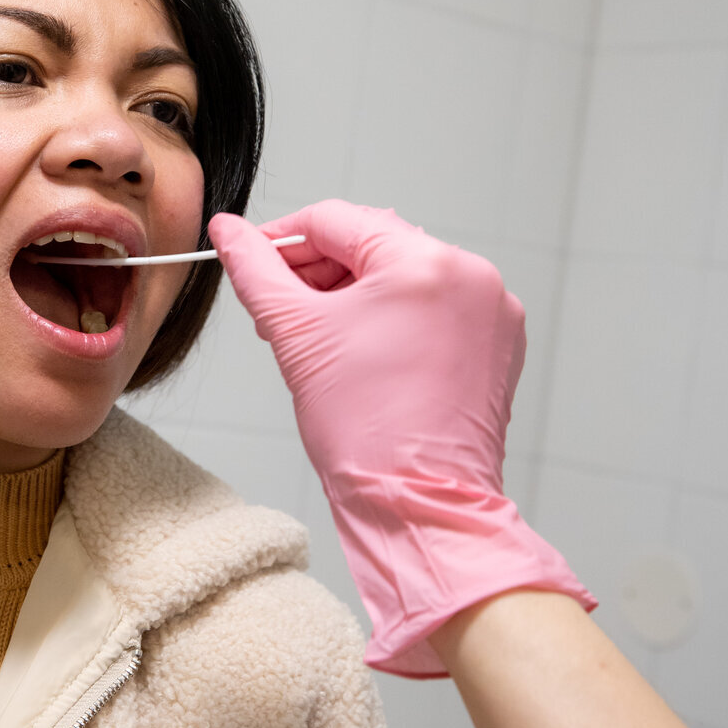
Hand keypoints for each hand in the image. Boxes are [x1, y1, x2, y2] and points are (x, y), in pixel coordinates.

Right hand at [209, 201, 593, 674]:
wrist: (420, 508)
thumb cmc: (366, 433)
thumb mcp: (295, 336)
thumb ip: (255, 270)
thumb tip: (229, 230)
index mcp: (425, 261)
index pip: (336, 220)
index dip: (282, 238)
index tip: (252, 261)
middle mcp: (470, 275)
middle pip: (373, 245)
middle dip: (318, 271)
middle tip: (279, 309)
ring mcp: (491, 311)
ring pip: (404, 277)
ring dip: (355, 295)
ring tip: (318, 338)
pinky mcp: (498, 345)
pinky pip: (435, 309)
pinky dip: (395, 320)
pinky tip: (362, 355)